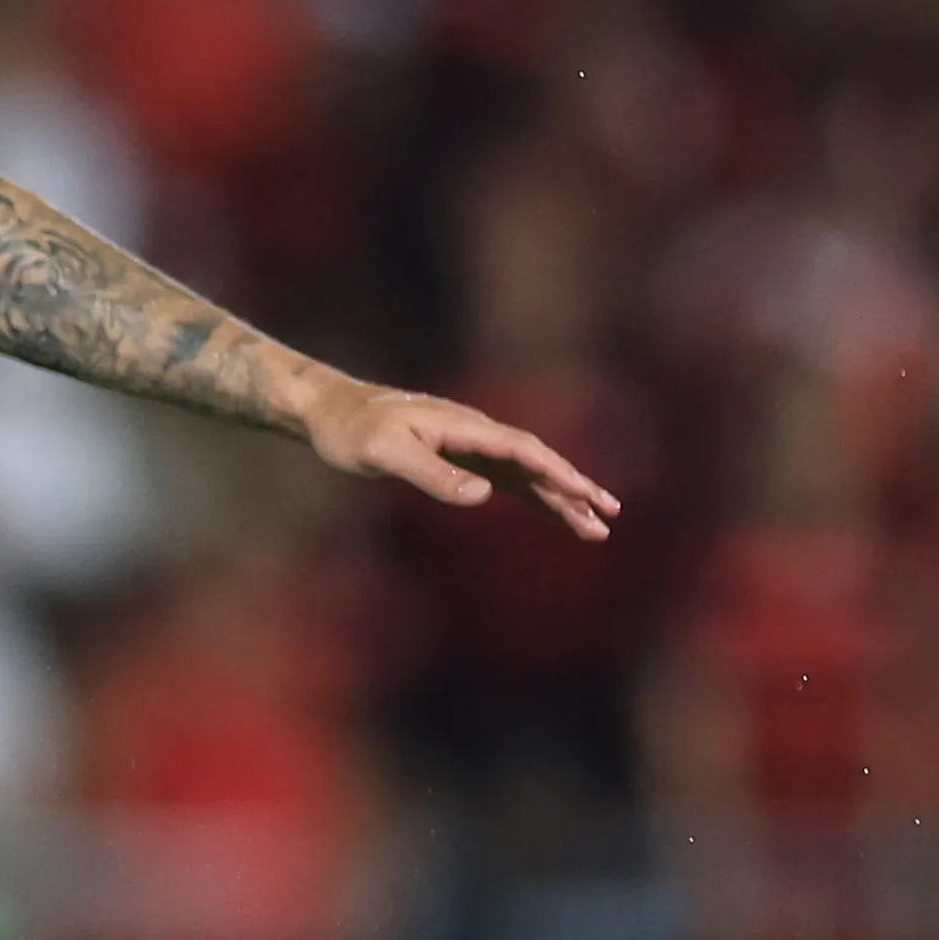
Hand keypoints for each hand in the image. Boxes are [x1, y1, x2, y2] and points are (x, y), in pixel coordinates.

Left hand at [300, 380, 620, 540]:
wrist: (330, 412)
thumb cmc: (352, 432)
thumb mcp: (385, 453)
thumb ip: (433, 474)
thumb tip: (483, 496)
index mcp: (464, 427)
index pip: (523, 451)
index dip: (557, 473)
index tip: (586, 495)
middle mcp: (475, 433)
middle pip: (536, 461)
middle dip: (573, 489)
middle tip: (608, 515)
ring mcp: (471, 445)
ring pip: (527, 473)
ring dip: (560, 498)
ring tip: (595, 527)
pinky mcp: (460, 458)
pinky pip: (507, 479)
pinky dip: (533, 496)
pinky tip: (552, 512)